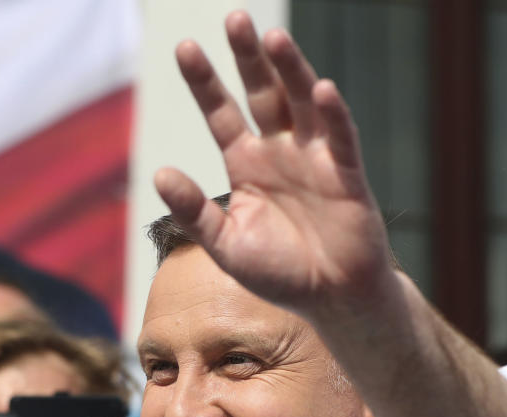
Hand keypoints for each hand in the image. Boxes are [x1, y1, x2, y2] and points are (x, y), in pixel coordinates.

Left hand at [154, 11, 392, 315]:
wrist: (331, 299)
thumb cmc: (279, 273)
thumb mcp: (226, 246)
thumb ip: (194, 212)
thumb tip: (160, 173)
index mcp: (247, 164)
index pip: (222, 113)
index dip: (205, 82)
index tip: (185, 48)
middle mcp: (280, 152)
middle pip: (263, 94)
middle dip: (248, 58)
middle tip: (235, 20)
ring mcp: (315, 159)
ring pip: (301, 104)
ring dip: (290, 70)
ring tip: (273, 38)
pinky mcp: (347, 175)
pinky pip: (340, 139)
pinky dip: (333, 115)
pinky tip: (321, 90)